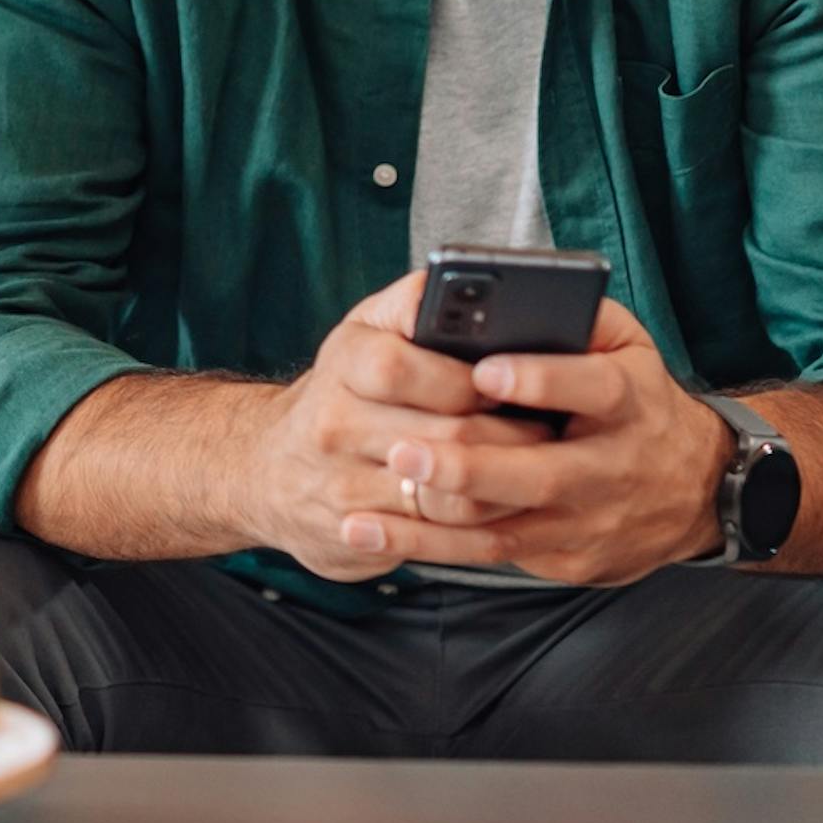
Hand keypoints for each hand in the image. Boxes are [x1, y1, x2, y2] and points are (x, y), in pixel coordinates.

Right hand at [240, 271, 566, 580]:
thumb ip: (416, 305)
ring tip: (536, 471)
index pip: (403, 367)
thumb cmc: (344, 390)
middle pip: (440, 438)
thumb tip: (473, 281)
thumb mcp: (366, 332)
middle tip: (552, 431)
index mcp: (345, 361)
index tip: (510, 381)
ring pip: (446, 497)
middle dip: (509, 436)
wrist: (269, 469)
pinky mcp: (354, 537)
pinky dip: (479, 530)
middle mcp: (334, 424)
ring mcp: (341, 486)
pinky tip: (506, 512)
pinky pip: (435, 542)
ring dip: (504, 488)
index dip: (468, 379)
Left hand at [369, 300, 734, 586]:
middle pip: (537, 475)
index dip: (540, 380)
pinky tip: (373, 533)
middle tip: (403, 450)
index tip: (484, 371)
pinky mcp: (569, 559)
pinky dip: (429, 548)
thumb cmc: (638, 400)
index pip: (591, 388)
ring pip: (503, 528)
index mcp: (629, 400)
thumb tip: (512, 293)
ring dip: (428, 524)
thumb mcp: (629, 346)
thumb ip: (578, 318)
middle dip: (467, 467)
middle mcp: (612, 466)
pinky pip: (492, 554)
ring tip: (361, 511)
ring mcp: (590, 521)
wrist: (697, 489)